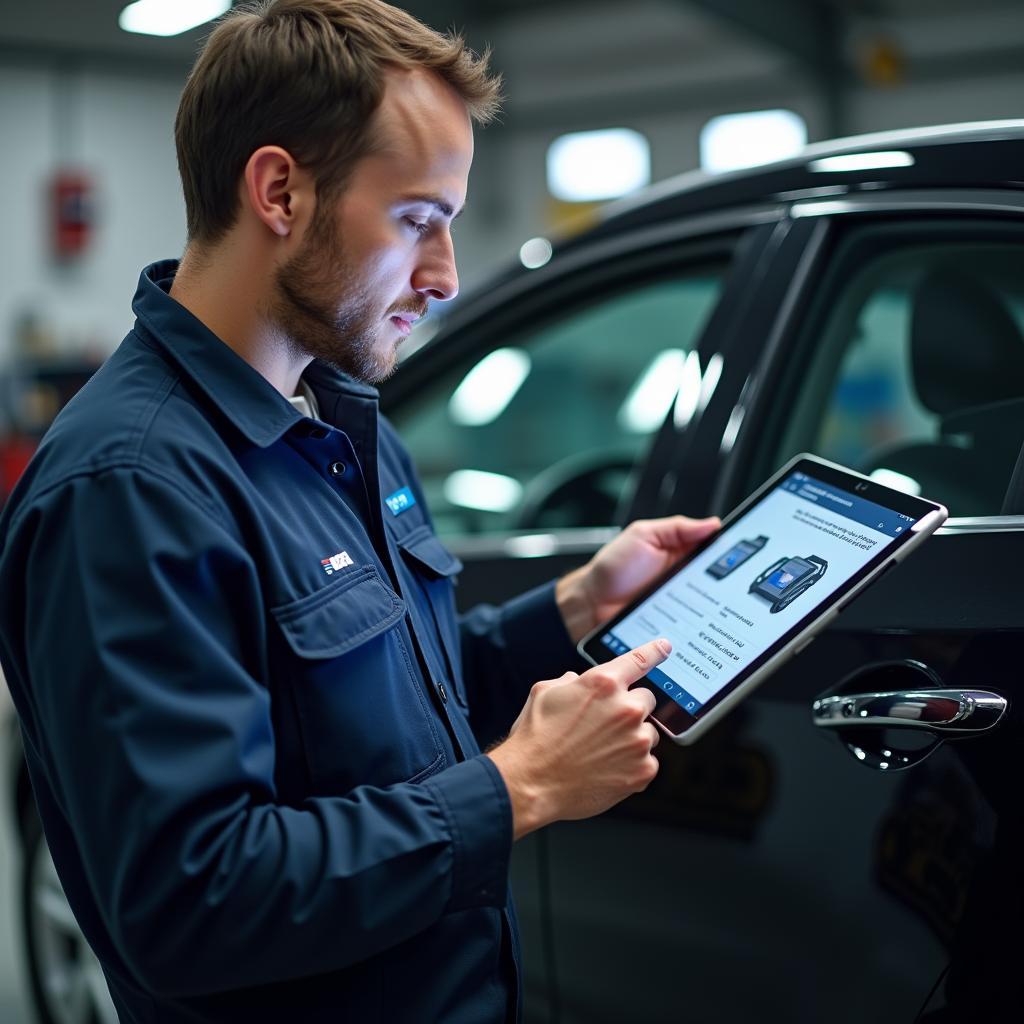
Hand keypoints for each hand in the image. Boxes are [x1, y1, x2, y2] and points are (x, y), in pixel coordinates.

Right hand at [487, 639, 668, 838]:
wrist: (531, 783)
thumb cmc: (535, 738)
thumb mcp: (545, 693)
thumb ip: (571, 681)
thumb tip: (579, 680)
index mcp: (603, 683)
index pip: (640, 660)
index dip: (655, 651)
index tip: (665, 647)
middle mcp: (625, 708)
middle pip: (646, 699)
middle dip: (629, 708)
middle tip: (605, 725)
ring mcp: (637, 741)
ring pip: (649, 732)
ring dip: (632, 737)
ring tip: (601, 751)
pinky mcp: (643, 770)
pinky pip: (648, 761)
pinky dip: (632, 765)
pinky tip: (607, 769)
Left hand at [556, 516, 719, 642]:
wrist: (591, 605)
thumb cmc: (612, 569)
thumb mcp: (643, 535)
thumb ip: (676, 528)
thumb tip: (712, 524)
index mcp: (680, 553)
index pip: (715, 552)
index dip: (731, 553)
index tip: (744, 555)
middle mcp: (684, 579)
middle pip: (719, 582)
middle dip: (730, 584)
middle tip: (735, 586)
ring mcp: (682, 604)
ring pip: (711, 607)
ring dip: (717, 609)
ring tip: (722, 609)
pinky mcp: (676, 626)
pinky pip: (695, 627)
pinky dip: (702, 628)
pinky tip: (706, 628)